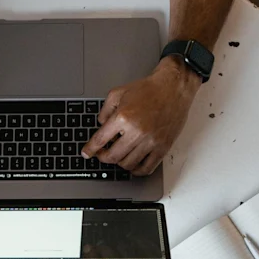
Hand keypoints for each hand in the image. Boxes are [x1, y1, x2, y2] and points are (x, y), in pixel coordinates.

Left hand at [82, 56, 200, 175]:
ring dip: (120, 163)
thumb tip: (101, 126)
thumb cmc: (148, 89)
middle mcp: (136, 131)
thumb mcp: (118, 93)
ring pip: (129, 164)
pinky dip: (137, 171)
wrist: (172, 88)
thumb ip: (105, 110)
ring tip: (119, 156)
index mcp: (123, 117)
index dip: (90, 149)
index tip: (86, 153)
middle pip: (113, 156)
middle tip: (102, 154)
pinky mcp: (163, 147)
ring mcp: (151, 141)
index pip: (100, 140)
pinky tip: (133, 165)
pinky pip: (147, 168)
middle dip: (103, 157)